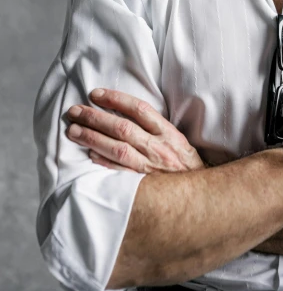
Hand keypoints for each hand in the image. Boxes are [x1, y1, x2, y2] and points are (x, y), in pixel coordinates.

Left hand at [65, 88, 205, 172]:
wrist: (201, 197)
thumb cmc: (187, 166)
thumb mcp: (179, 142)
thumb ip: (157, 128)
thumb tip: (128, 113)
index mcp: (168, 133)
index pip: (139, 109)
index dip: (116, 99)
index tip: (96, 94)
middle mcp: (159, 148)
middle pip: (122, 128)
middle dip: (95, 117)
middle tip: (75, 111)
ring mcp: (150, 167)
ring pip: (116, 148)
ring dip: (92, 138)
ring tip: (73, 130)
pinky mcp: (143, 185)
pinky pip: (119, 172)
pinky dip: (103, 161)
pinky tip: (89, 153)